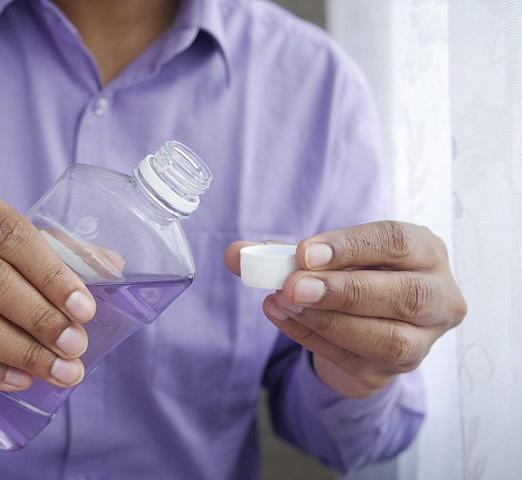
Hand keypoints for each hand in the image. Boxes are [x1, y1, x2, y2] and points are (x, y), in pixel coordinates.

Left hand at [226, 221, 465, 398]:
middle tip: (292, 286)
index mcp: (425, 252)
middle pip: (405, 295)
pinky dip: (313, 339)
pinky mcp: (393, 372)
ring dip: (328, 321)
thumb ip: (280, 253)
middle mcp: (438, 296)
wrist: (358, 323)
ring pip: (388, 338)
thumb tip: (234, 253)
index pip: (397, 242)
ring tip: (283, 302)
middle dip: (343, 291)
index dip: (350, 247)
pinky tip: (282, 318)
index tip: (304, 253)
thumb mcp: (320, 257)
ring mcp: (421, 341)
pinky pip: (356, 360)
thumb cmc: (347, 276)